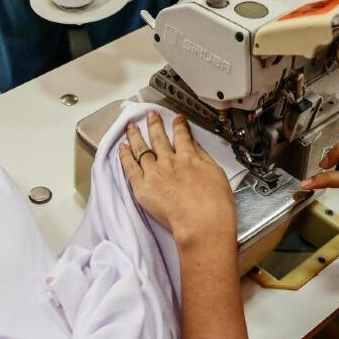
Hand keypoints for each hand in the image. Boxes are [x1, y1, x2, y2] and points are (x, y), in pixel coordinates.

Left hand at [118, 111, 235, 252]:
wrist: (201, 223)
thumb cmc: (214, 204)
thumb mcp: (216, 174)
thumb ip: (203, 158)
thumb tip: (195, 148)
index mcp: (189, 157)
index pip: (182, 136)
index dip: (179, 125)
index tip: (176, 119)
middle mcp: (169, 161)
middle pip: (158, 138)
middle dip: (154, 124)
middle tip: (150, 115)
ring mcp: (154, 173)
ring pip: (141, 149)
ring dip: (135, 135)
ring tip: (130, 127)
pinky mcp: (142, 187)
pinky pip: (129, 167)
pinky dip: (124, 156)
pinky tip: (122, 148)